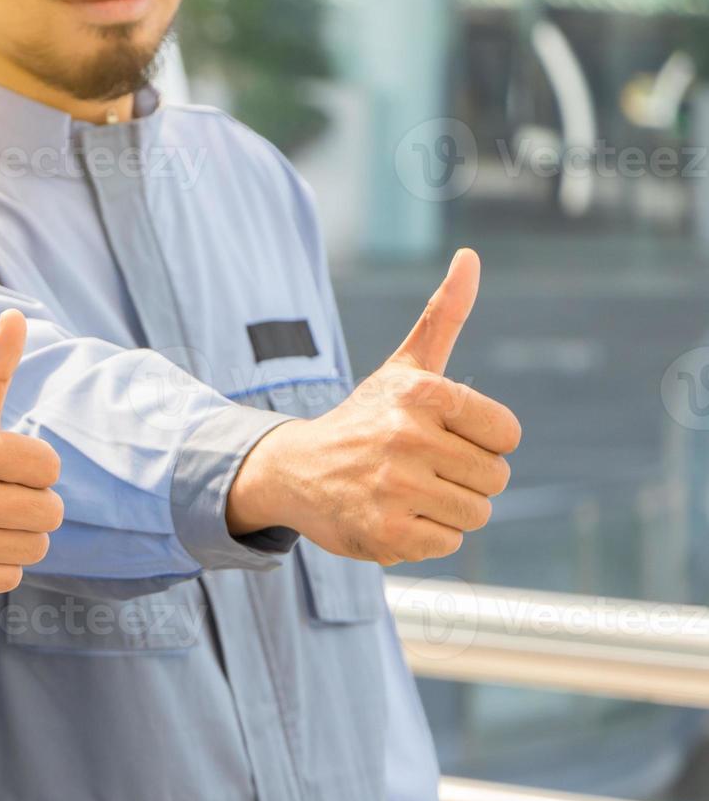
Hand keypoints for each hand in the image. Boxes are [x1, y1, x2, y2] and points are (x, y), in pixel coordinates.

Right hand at [227, 249, 521, 564]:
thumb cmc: (363, 419)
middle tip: (420, 469)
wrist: (294, 471)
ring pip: (476, 514)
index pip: (507, 435)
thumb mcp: (404, 367)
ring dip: (448, 510)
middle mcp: (407, 437)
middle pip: (495, 478)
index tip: (441, 436)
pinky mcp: (384, 532)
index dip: (481, 441)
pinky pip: (448, 544)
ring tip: (408, 493)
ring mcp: (394, 487)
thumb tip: (471, 256)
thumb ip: (444, 314)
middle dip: (465, 479)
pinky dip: (426, 537)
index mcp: (421, 394)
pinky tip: (393, 516)